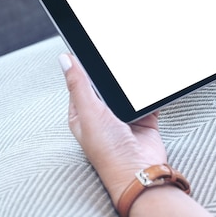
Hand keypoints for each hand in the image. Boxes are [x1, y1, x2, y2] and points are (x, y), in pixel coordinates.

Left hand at [59, 54, 166, 207]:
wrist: (140, 171)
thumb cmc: (109, 150)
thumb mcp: (89, 112)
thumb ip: (78, 85)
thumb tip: (65, 59)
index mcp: (82, 112)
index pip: (81, 81)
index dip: (85, 64)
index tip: (93, 45)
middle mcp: (102, 115)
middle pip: (107, 83)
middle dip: (114, 73)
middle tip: (118, 56)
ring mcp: (124, 117)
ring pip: (128, 90)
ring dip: (133, 84)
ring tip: (135, 74)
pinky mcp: (144, 119)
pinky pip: (147, 99)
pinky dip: (150, 94)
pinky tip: (150, 87)